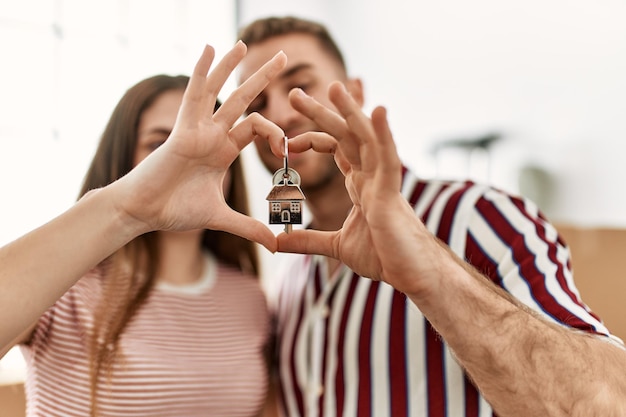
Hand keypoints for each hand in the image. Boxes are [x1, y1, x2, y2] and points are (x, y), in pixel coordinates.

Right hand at [113, 42, 286, 251]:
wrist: (144, 213)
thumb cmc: (175, 211)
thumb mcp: (220, 218)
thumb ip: (248, 227)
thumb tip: (275, 245)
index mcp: (223, 150)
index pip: (256, 128)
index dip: (277, 133)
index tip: (289, 150)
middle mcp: (213, 135)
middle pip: (243, 100)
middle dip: (263, 78)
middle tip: (283, 56)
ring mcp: (197, 130)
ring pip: (219, 91)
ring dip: (232, 66)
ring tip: (244, 42)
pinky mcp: (183, 131)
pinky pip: (194, 95)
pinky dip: (202, 72)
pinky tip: (210, 49)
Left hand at [273, 83, 447, 297]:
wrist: (411, 275)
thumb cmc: (384, 255)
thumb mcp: (336, 246)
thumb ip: (308, 240)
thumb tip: (278, 242)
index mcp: (359, 184)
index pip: (335, 149)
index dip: (311, 139)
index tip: (286, 140)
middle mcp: (371, 176)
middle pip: (344, 135)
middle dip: (320, 113)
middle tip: (293, 93)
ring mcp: (383, 182)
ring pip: (366, 139)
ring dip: (351, 112)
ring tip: (334, 87)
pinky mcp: (393, 194)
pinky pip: (389, 159)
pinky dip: (384, 135)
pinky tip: (379, 111)